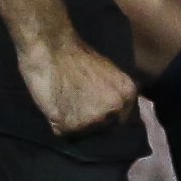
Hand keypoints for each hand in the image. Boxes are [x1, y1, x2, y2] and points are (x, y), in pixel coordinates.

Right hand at [13, 34, 139, 136]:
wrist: (53, 48)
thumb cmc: (77, 54)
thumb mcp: (109, 72)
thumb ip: (113, 93)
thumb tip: (113, 111)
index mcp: (127, 95)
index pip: (121, 120)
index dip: (107, 116)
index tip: (94, 109)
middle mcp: (113, 110)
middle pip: (102, 127)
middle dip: (90, 118)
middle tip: (75, 101)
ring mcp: (92, 120)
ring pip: (83, 132)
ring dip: (73, 121)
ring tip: (63, 101)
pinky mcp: (70, 126)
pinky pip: (63, 132)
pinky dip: (57, 122)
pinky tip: (55, 105)